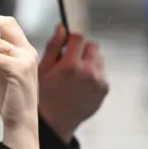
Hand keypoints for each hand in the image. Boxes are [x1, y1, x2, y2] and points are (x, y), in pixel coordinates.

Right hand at [38, 25, 108, 142]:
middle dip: (82, 48)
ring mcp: (99, 81)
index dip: (71, 39)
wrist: (56, 121)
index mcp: (70, 65)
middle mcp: (88, 71)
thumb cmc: (45, 94)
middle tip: (70, 60)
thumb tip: (62, 27)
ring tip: (75, 73)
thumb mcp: (42, 69)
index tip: (65, 45)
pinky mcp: (105, 88)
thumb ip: (53, 46)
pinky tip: (81, 83)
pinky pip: (101, 72)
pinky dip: (93, 73)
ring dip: (88, 60)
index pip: (78, 36)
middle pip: (92, 45)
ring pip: (98, 58)